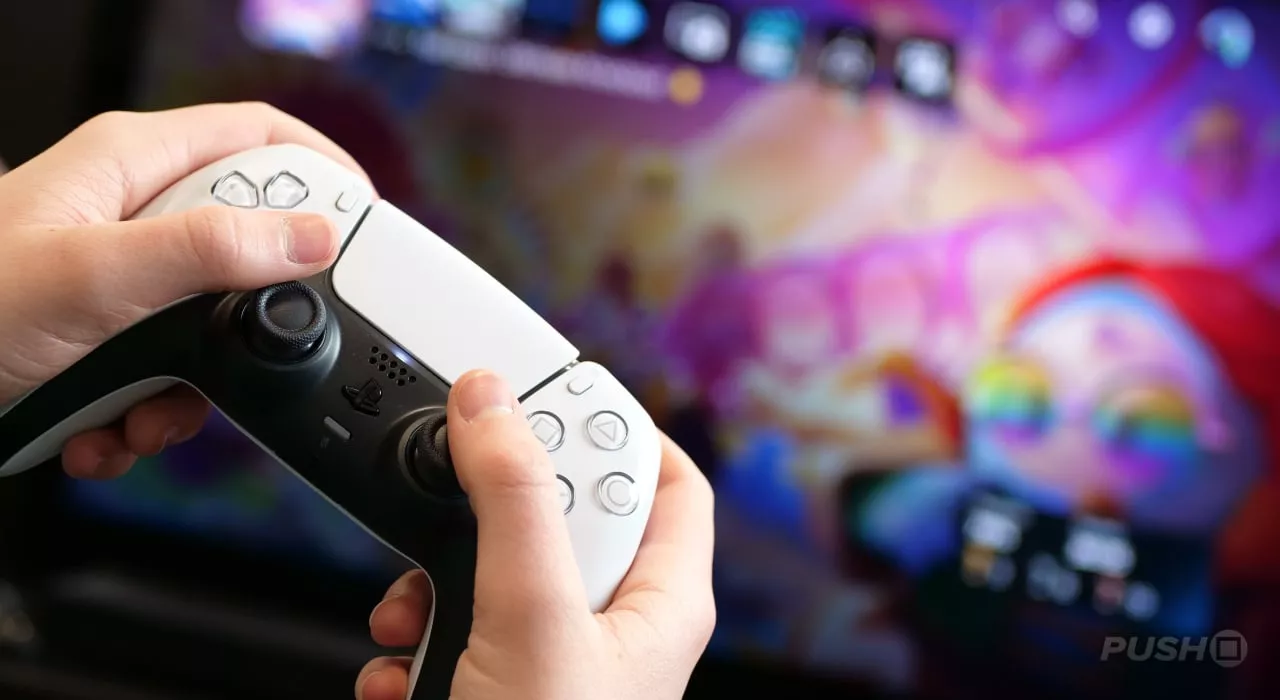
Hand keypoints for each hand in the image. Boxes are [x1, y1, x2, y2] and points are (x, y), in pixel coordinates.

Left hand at [0, 102, 371, 477]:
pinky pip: (168, 379)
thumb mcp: (93, 277)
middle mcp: (132, 217)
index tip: (366, 228)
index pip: (261, 137)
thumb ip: (208, 251)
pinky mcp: (107, 340)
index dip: (322, 173)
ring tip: (140, 413)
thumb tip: (312, 236)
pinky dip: (146, 419)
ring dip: (189, 393)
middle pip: (248, 250)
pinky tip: (103, 430)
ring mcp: (121, 283)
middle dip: (248, 320)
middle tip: (237, 354)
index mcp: (131, 165)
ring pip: (213, 332)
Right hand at [358, 370, 715, 699]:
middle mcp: (614, 625)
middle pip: (560, 514)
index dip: (611, 425)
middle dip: (490, 510)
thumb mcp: (533, 618)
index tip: (542, 396)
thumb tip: (493, 403)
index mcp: (661, 599)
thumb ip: (514, 502)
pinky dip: (418, 640)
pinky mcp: (498, 687)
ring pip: (495, 572)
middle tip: (457, 505)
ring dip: (437, 582)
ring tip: (413, 610)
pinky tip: (402, 668)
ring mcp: (554, 659)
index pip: (664, 476)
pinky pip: (458, 630)